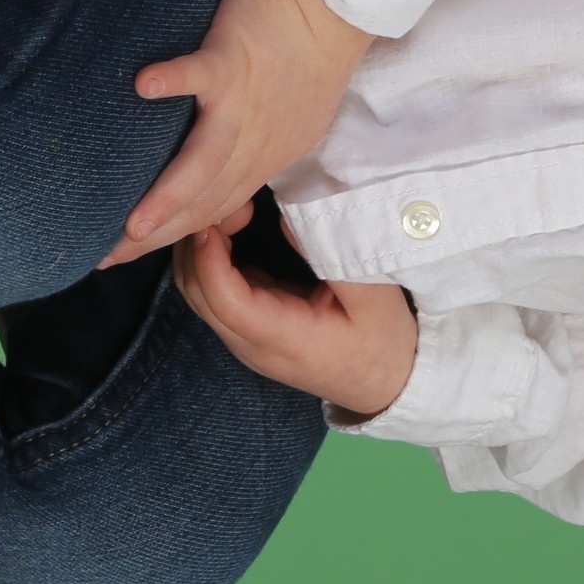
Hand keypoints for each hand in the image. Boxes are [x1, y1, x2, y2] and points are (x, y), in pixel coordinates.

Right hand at [103, 0, 375, 266]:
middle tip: (106, 258)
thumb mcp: (291, 122)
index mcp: (267, 156)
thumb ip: (256, 150)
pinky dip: (173, 80)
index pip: (215, 211)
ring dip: (169, 195)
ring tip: (132, 225)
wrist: (340, 2)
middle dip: (158, 236)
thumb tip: (223, 178)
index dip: (173, 238)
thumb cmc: (308, 53)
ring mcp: (245, 103)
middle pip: (204, 201)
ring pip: (206, 161)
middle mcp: (257, 141)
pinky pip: (201, 74)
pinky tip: (142, 86)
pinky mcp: (236, 58)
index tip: (127, 254)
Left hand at [175, 222, 419, 417]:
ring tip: (234, 209)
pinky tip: (236, 226)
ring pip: (197, 291)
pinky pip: (212, 291)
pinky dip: (212, 256)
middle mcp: (251, 344)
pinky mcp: (248, 327)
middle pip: (197, 293)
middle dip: (199, 242)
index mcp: (282, 339)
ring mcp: (244, 338)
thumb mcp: (375, 297)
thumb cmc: (384, 341)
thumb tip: (290, 215)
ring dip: (202, 247)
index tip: (224, 213)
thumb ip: (335, 255)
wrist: (386, 383)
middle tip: (232, 201)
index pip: (225, 301)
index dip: (211, 256)